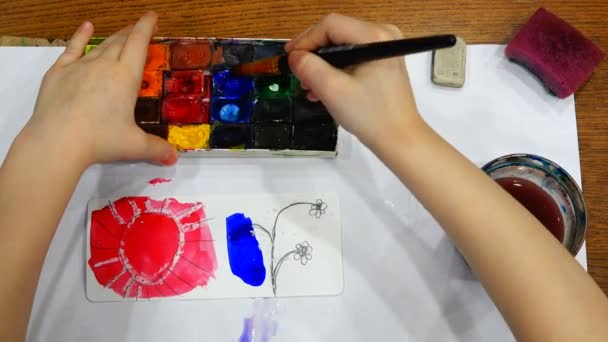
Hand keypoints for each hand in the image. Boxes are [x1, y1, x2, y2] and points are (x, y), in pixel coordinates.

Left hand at [23, 11, 176, 167]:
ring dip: (113, 37)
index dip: (147, 27)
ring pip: (101, 45)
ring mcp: (80, 66)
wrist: (58, 140)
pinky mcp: (59, 72)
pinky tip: (86, 27)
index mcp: (126, 77)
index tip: (152, 17)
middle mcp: (104, 65)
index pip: (139, 43)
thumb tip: (173, 157)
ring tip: (122, 33)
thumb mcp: (134, 146)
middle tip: (141, 28)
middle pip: (121, 41)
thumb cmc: (100, 140)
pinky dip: (80, 36)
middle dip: (133, 32)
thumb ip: (156, 149)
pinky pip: (73, 48)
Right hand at [285, 14, 421, 148]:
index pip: (330, 25)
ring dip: (322, 65)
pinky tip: (322, 88)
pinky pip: (351, 57)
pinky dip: (334, 70)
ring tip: (309, 86)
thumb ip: (309, 68)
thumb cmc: (373, 117)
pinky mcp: (381, 62)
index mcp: (375, 38)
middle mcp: (383, 36)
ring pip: (341, 47)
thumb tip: (295, 56)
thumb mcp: (333, 91)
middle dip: (313, 54)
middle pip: (335, 34)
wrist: (399, 138)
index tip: (290, 57)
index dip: (305, 40)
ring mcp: (383, 49)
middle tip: (298, 73)